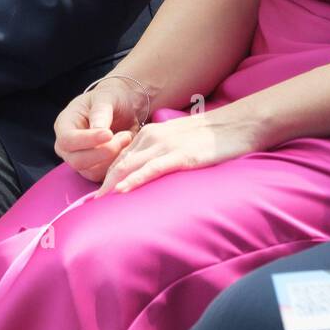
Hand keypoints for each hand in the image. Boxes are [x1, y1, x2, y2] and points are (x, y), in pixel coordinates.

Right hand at [54, 77, 145, 182]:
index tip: (109, 134)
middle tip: (125, 136)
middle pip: (77, 160)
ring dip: (113, 158)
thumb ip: (101, 111)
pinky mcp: (94, 169)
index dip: (87, 140)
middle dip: (104, 152)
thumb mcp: (106, 96)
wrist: (124, 108)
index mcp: (64, 125)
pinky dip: (117, 165)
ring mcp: (80, 160)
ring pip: (91, 171)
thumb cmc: (112, 98)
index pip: (68, 140)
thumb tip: (98, 129)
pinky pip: (103, 176)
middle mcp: (68, 146)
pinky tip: (126, 148)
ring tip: (127, 137)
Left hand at [94, 108, 263, 197]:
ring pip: (130, 167)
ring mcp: (167, 146)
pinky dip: (134, 180)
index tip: (97, 195)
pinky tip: (122, 191)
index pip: (121, 158)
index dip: (106, 177)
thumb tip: (151, 173)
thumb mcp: (180, 141)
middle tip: (89, 205)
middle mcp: (153, 137)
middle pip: (119, 163)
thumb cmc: (213, 137)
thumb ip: (163, 153)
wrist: (239, 124)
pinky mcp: (181, 156)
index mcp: (152, 134)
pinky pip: (151, 169)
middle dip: (103, 185)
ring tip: (98, 204)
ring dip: (112, 186)